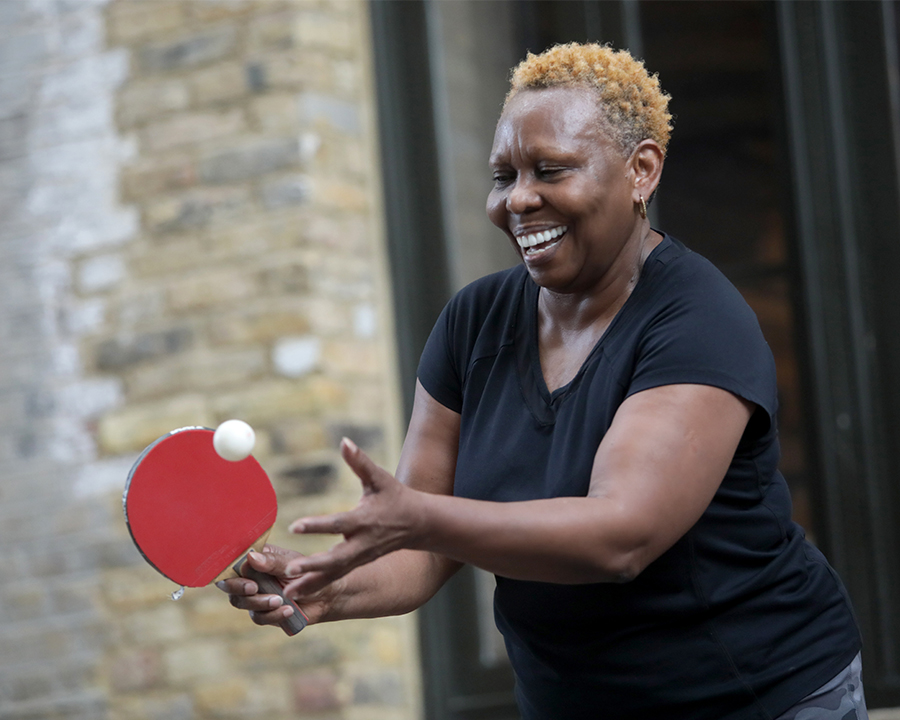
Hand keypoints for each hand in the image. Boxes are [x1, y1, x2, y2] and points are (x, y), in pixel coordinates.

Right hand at [216, 545, 340, 629]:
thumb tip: (250, 557)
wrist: (325, 595)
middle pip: (229, 585)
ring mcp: (255, 596)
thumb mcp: (292, 564)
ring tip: (279, 600)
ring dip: (259, 602)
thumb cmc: (308, 573)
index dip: (231, 570)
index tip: (243, 573)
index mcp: (256, 559)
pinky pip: (258, 617)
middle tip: (254, 588)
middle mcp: (251, 577)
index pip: (233, 563)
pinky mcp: (263, 613)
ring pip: (241, 602)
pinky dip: (273, 614)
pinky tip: (288, 609)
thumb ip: (272, 562)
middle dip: (238, 588)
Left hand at [283, 438, 423, 596]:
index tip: (294, 526)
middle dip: (312, 566)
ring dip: (311, 584)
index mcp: (365, 520)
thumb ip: (360, 461)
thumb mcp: (379, 477)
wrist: (417, 523)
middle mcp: (362, 543)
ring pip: (334, 575)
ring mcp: (360, 558)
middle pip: (335, 559)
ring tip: (287, 594)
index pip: (338, 524)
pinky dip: (316, 587)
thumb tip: (344, 441)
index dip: (317, 525)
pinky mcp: (356, 565)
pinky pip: (335, 579)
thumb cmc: (395, 496)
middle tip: (288, 571)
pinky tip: (296, 597)